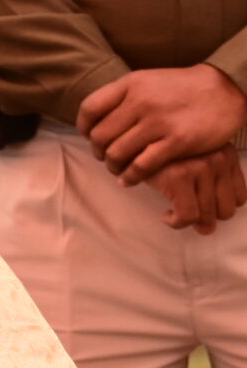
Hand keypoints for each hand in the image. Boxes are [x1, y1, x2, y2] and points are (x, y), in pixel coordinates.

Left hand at [78, 65, 246, 177]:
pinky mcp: (177, 141)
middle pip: (99, 136)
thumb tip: (96, 118)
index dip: (84, 127)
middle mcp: (141, 102)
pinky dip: (130, 177)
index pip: (89, 109)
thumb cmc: (184, 88)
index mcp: (132, 85)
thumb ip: (124, 96)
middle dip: (98, 151)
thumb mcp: (150, 81)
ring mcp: (159, 122)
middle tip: (105, 157)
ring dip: (112, 166)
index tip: (89, 137)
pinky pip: (141, 166)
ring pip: (116, 153)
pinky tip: (130, 180)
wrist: (227, 88)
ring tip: (117, 169)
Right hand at [129, 148, 246, 235]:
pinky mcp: (179, 178)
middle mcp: (218, 160)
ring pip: (207, 216)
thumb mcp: (193, 159)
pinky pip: (186, 216)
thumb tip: (207, 227)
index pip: (240, 198)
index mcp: (226, 155)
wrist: (131, 139)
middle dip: (206, 220)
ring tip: (175, 216)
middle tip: (188, 217)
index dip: (220, 209)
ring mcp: (200, 168)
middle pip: (225, 211)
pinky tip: (165, 215)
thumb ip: (209, 183)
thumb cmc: (161, 152)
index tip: (203, 210)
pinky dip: (176, 222)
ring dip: (190, 222)